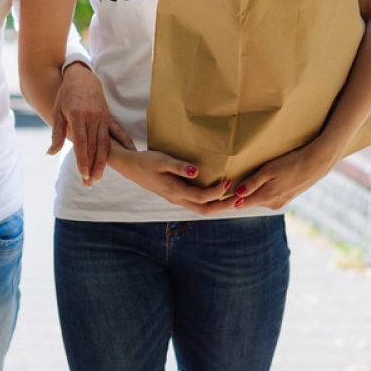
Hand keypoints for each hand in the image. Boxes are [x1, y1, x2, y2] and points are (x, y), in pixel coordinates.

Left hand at [51, 63, 134, 186]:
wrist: (81, 77)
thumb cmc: (65, 95)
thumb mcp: (57, 112)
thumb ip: (56, 133)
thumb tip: (50, 153)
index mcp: (77, 116)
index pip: (81, 143)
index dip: (83, 160)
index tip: (83, 174)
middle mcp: (92, 117)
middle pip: (94, 147)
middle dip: (92, 167)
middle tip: (90, 184)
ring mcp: (103, 117)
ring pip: (105, 143)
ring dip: (103, 162)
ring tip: (100, 177)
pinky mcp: (109, 117)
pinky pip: (118, 132)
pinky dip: (124, 144)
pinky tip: (130, 154)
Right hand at [110, 148, 237, 215]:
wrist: (130, 167)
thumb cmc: (146, 161)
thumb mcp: (162, 160)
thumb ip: (179, 167)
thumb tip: (197, 171)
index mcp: (174, 191)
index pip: (201, 197)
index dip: (217, 192)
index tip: (229, 181)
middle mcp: (177, 199)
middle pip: (205, 210)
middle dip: (224, 207)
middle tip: (240, 198)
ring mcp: (176, 199)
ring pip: (201, 209)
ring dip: (218, 206)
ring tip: (234, 198)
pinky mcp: (176, 196)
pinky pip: (197, 204)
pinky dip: (210, 202)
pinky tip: (218, 195)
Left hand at [231, 142, 338, 210]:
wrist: (316, 162)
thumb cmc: (292, 162)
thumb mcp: (269, 170)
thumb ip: (252, 183)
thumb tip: (236, 194)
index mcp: (266, 197)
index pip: (241, 203)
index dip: (231, 198)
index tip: (222, 191)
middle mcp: (273, 204)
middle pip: (250, 202)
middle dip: (242, 195)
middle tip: (233, 182)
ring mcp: (281, 202)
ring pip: (260, 199)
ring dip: (254, 192)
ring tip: (251, 179)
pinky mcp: (287, 198)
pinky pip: (270, 197)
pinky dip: (265, 191)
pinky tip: (268, 180)